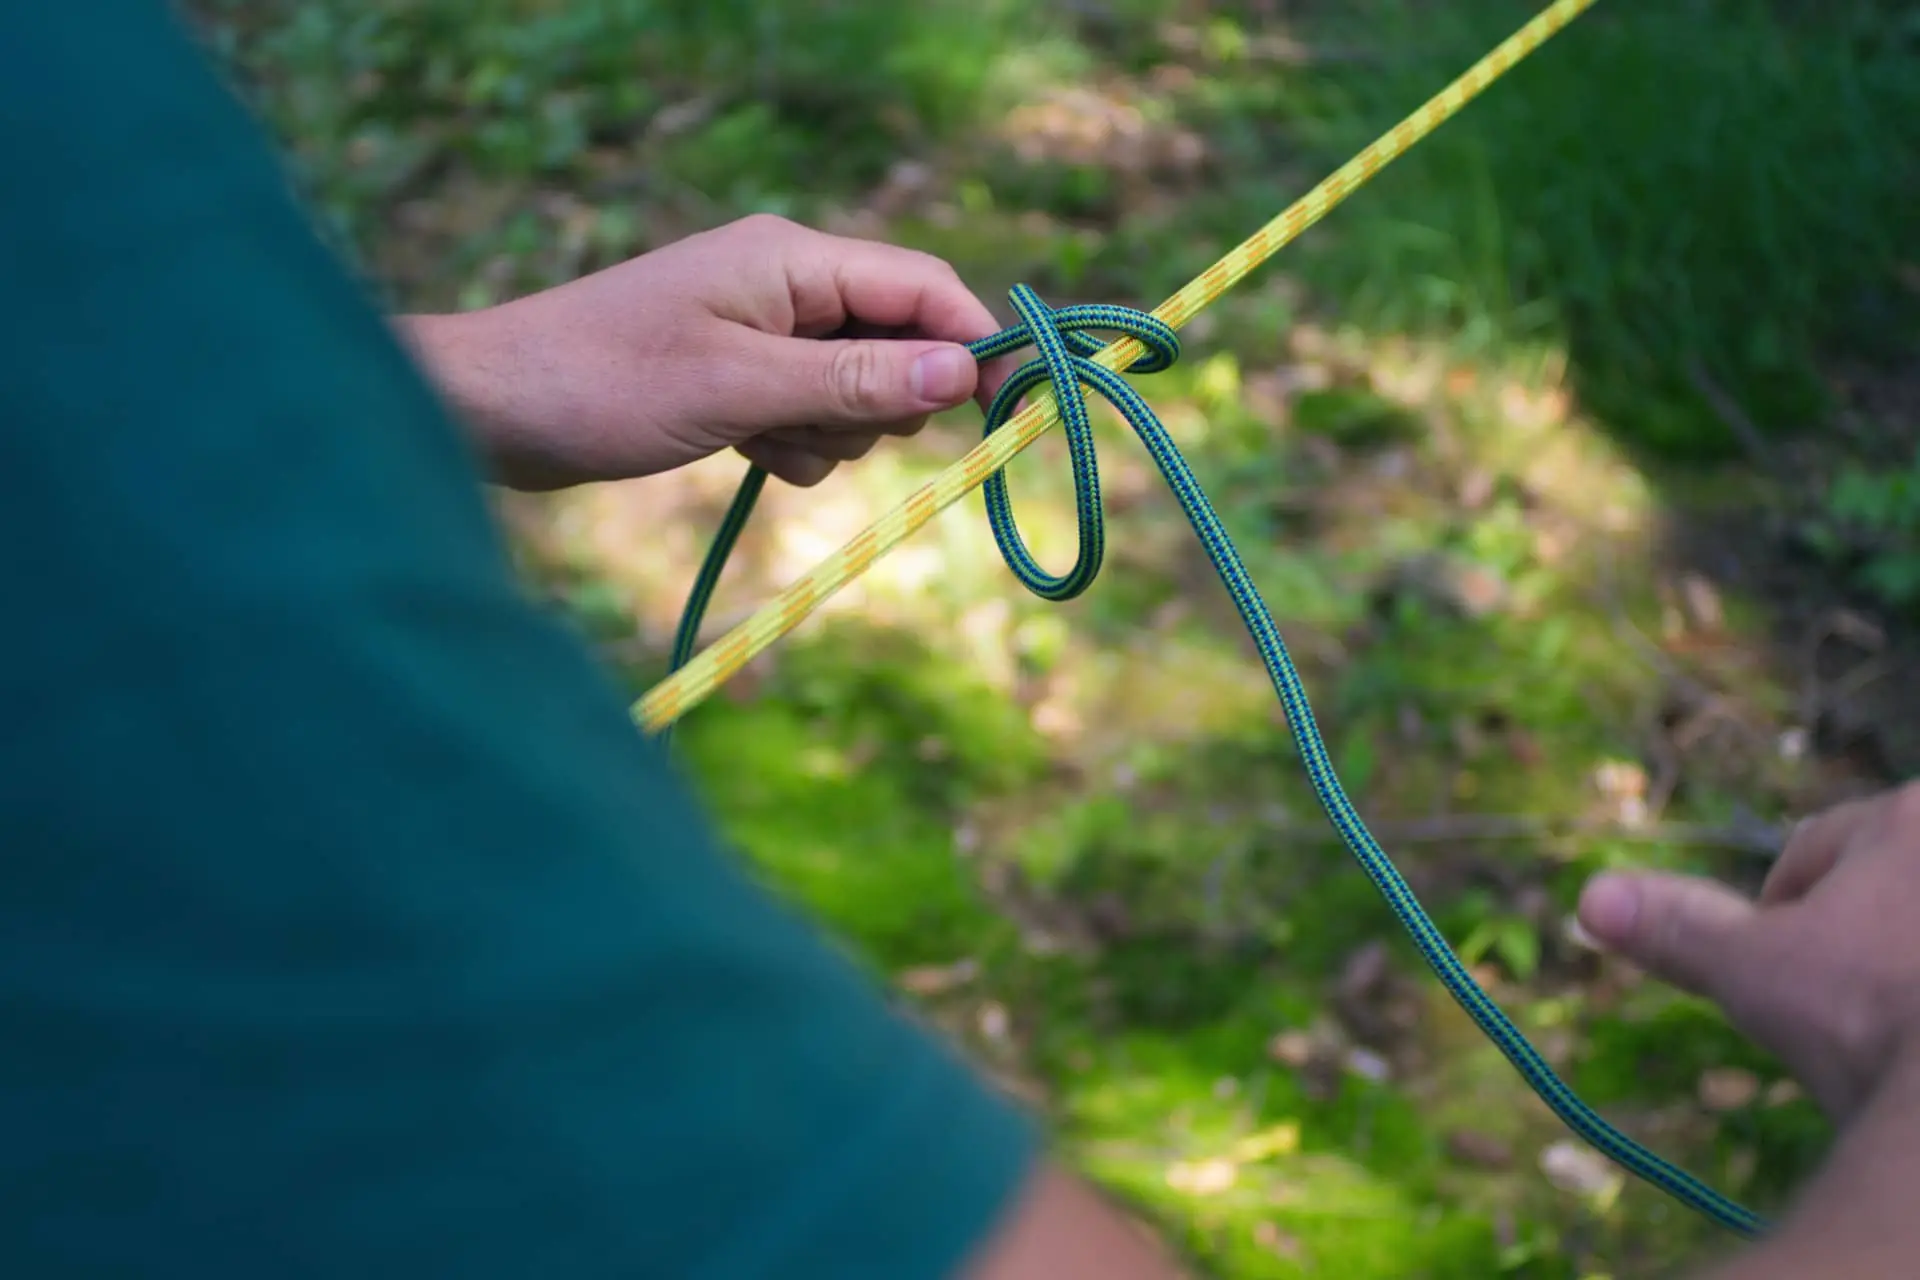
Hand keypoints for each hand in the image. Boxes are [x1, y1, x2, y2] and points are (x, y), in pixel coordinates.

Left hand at [402, 215, 1004, 489]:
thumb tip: (960, 374)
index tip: (1005, 416)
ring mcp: (763, 330)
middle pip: (898, 343)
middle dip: (877, 404)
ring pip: (857, 392)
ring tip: (755, 439)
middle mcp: (787, 283)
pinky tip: (742, 454)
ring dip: (828, 432)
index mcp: (792, 258)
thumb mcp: (741, 389)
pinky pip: (812, 418)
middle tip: (808, 425)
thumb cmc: (604, 384)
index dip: (973, 346)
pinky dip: (793, 446)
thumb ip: (855, 382)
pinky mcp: (740, 375)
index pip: (923, 286)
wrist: (494, 412)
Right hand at [1578, 781, 1919, 1119]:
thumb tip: (1590, 898)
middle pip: (1895, 884)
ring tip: (1905, 1039)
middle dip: (1871, 939)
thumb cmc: (1876, 1024)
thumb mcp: (1759, 976)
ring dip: (1914, 965)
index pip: (1818, 852)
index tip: (1794, 988)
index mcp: (1908, 818)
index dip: (1788, 922)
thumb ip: (1681, 928)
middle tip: (1858, 1018)